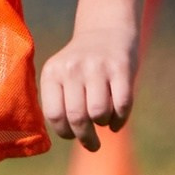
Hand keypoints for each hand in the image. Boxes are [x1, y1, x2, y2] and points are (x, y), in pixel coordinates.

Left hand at [39, 22, 138, 150]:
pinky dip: (120, 120)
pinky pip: (122, 105)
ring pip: (98, 113)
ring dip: (103, 124)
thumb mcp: (61, 75)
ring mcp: (97, 66)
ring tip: (103, 120)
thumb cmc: (82, 65)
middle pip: (77, 117)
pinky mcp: (121, 67)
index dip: (65, 132)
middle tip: (92, 145)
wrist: (107, 29)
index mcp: (53, 72)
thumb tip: (68, 136)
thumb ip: (58, 102)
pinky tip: (117, 121)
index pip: (54, 114)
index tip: (73, 136)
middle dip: (86, 139)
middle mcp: (73, 68)